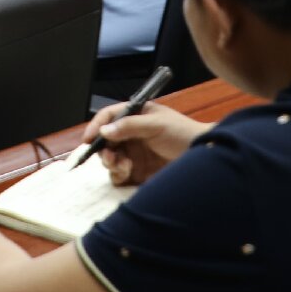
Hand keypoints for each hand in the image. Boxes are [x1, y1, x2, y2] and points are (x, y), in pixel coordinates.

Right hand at [82, 103, 206, 186]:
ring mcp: (133, 153)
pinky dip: (118, 174)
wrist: (202, 155)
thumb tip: (104, 130)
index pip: (108, 117)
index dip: (96, 126)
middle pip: (104, 141)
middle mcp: (130, 134)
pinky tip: (129, 171)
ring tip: (124, 165)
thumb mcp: (156, 124)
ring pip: (109, 159)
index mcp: (134, 116)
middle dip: (103, 149)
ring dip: (111, 162)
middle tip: (110, 157)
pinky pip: (118, 175)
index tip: (89, 139)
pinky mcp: (137, 171)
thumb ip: (130, 126)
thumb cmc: (182, 133)